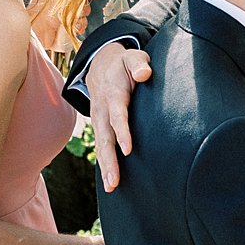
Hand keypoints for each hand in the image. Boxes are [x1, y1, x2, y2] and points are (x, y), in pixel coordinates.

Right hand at [87, 42, 154, 189]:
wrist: (99, 64)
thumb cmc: (123, 63)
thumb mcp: (131, 57)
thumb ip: (139, 64)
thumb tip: (145, 74)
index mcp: (113, 94)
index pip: (118, 115)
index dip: (122, 132)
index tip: (128, 149)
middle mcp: (102, 110)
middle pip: (105, 137)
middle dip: (110, 160)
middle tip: (114, 180)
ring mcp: (99, 120)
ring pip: (101, 146)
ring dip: (106, 167)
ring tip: (111, 187)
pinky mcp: (100, 126)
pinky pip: (101, 146)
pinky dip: (104, 164)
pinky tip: (110, 181)